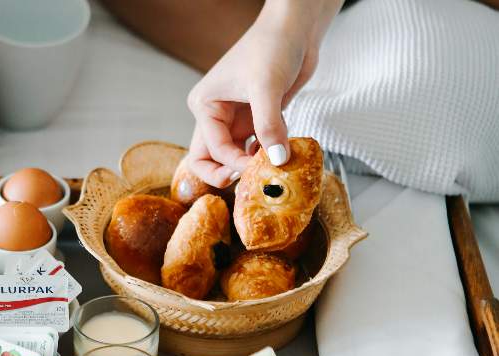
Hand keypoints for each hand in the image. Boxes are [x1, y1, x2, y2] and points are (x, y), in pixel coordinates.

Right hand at [186, 0, 342, 186]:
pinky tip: (283, 148)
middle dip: (227, 172)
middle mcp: (216, 115)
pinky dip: (269, 152)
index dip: (234, 162)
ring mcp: (236, 119)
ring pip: (234, 156)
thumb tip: (276, 160)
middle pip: (210, 159)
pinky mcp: (257, 120)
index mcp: (205, 106)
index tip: (258, 167)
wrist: (296, 28)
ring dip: (251, 165)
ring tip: (270, 167)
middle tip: (247, 181)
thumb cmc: (272, 47)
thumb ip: (269, 126)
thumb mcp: (267, 87)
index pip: (213, 148)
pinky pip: (257, 147)